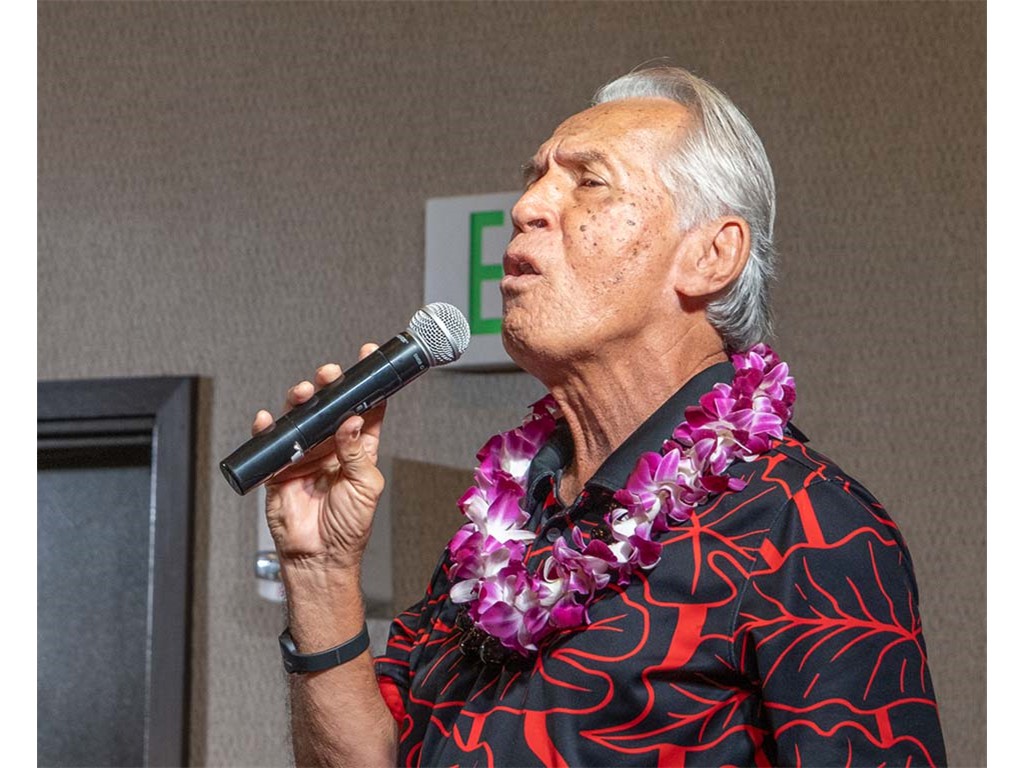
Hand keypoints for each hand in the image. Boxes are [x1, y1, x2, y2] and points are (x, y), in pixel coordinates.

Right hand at [253, 344, 385, 572]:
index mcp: (358, 448)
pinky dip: (268, 428)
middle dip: (330, 386)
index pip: (365, 408)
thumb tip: (350, 420)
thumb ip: (357, 452)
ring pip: (302, 418)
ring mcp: (305, 454)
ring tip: (305, 392)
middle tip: (330, 374)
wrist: (319, 556)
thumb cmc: (349, 526)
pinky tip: (268, 419)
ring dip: (301, 400)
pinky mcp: (281, 467)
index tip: (370, 359)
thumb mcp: (365, 486)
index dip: (368, 384)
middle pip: (330, 407)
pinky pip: (273, 442)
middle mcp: (332, 446)